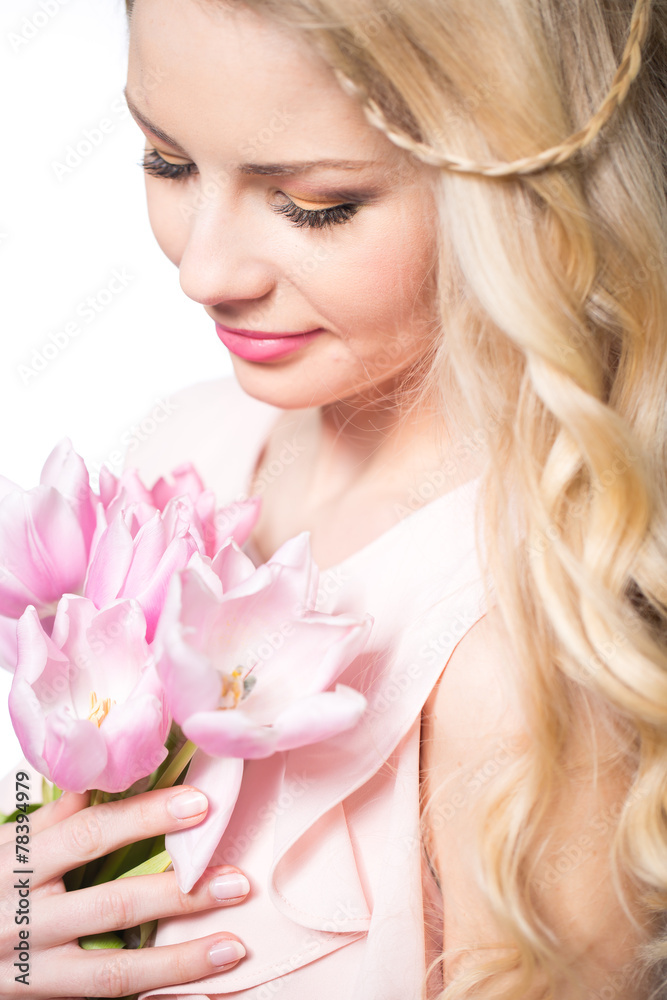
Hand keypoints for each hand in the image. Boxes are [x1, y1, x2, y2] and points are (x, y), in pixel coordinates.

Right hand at [0, 786, 248, 997]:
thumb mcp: (3, 845)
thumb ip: (56, 817)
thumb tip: (111, 773)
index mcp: (19, 864)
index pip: (91, 836)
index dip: (146, 818)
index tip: (199, 805)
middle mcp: (25, 919)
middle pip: (112, 904)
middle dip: (180, 893)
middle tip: (236, 881)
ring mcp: (30, 971)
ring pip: (113, 972)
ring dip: (179, 961)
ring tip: (232, 947)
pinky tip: (195, 998)